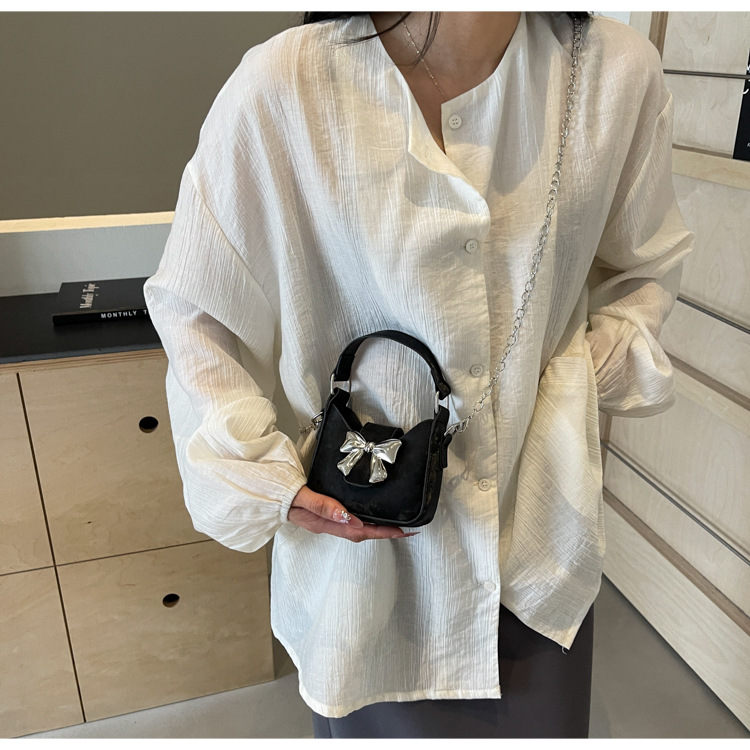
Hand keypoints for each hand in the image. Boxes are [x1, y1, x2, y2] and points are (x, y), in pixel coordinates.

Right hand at [289, 485, 417, 541]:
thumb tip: (347, 516)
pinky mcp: (325, 514)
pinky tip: (370, 517)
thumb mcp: (300, 498)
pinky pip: (349, 521)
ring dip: (377, 529)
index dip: (381, 532)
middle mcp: (327, 524)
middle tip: (407, 530)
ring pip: (356, 528)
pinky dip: (364, 521)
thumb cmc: (280, 495)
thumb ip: (321, 505)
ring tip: (395, 526)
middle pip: (361, 533)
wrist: (266, 494)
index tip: (400, 531)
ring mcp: (326, 521)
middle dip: (385, 533)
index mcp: (323, 523)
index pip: (358, 531)